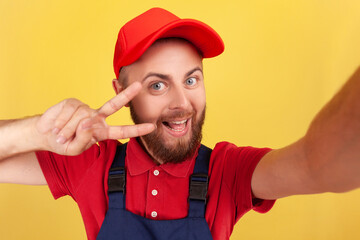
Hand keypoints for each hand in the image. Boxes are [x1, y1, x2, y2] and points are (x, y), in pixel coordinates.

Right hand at [35, 82, 154, 155]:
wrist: (45, 135)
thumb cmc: (63, 144)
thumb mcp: (74, 149)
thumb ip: (84, 139)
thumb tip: (88, 122)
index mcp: (102, 132)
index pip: (122, 131)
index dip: (136, 130)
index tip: (152, 126)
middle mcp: (97, 118)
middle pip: (114, 105)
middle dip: (126, 94)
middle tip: (139, 84)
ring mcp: (85, 109)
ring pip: (82, 118)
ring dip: (67, 131)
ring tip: (60, 137)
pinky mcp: (73, 102)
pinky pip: (70, 112)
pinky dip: (60, 123)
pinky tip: (55, 128)